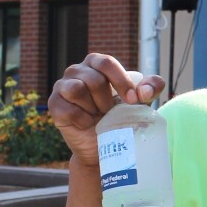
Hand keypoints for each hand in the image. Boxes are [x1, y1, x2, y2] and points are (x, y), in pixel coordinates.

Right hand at [47, 53, 165, 165]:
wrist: (103, 144)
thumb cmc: (121, 115)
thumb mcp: (140, 100)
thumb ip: (152, 87)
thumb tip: (145, 91)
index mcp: (96, 63)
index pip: (107, 63)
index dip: (121, 81)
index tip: (132, 100)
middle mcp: (76, 71)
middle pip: (94, 79)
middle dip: (107, 100)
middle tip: (110, 112)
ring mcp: (62, 86)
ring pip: (76, 90)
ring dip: (93, 107)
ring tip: (97, 116)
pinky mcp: (55, 105)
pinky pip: (68, 110)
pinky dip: (82, 120)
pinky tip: (86, 124)